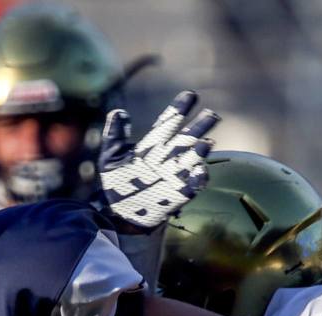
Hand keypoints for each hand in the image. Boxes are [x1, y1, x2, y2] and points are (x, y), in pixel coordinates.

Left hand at [99, 90, 218, 228]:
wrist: (117, 213)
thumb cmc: (114, 183)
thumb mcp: (110, 158)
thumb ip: (114, 136)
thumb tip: (118, 112)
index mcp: (152, 146)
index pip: (168, 123)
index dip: (179, 109)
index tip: (191, 95)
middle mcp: (167, 158)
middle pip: (187, 138)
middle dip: (199, 126)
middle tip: (212, 115)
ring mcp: (174, 176)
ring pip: (192, 159)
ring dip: (201, 151)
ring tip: (207, 142)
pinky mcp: (178, 195)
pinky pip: (193, 186)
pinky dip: (198, 179)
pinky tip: (200, 171)